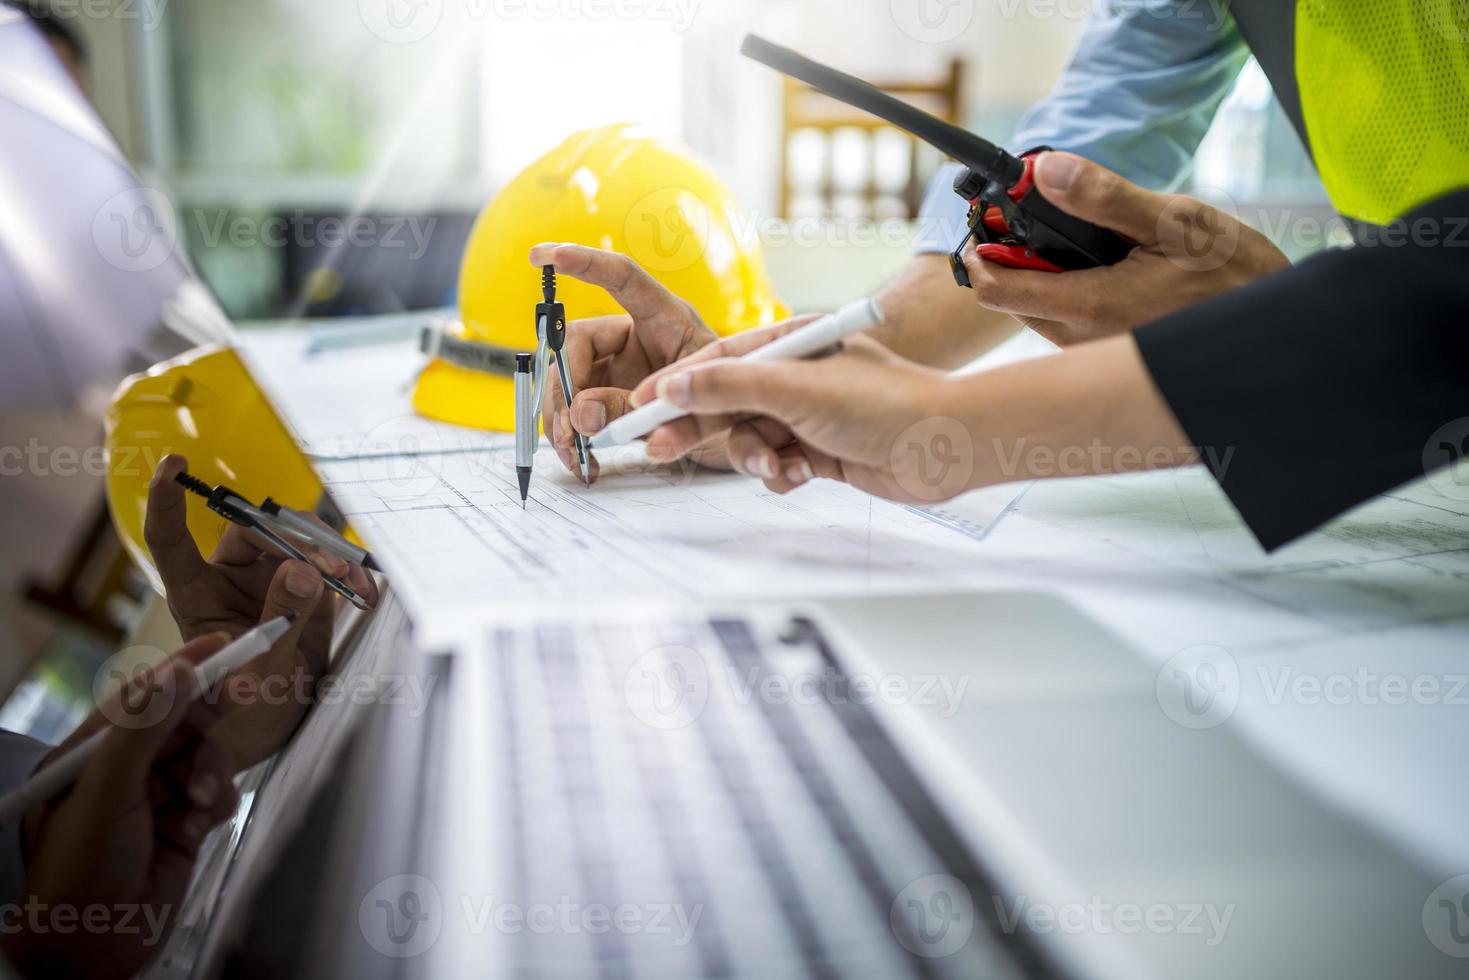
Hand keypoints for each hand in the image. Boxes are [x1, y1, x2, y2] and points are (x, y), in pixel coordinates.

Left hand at [4, 639, 241, 979]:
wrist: (90, 951)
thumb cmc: (77, 870)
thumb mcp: (105, 789)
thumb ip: (143, 728)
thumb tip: (180, 674)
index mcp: (90, 752)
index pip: (144, 696)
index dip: (185, 667)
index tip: (224, 643)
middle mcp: (124, 770)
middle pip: (181, 720)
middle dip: (212, 707)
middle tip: (249, 687)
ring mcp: (155, 798)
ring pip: (205, 756)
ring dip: (212, 770)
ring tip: (200, 797)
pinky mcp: (184, 827)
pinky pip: (218, 794)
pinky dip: (217, 802)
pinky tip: (200, 823)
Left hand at [142, 455, 378, 767]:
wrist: (287, 721)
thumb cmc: (253, 709)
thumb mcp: (263, 672)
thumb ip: (280, 618)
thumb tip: (300, 567)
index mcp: (198, 595)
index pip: (172, 540)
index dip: (167, 501)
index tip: (174, 465)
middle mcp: (229, 577)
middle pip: (253, 530)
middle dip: (293, 541)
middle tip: (325, 565)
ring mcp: (268, 578)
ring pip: (295, 539)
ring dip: (328, 555)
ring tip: (350, 583)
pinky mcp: (304, 585)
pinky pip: (328, 561)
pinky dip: (349, 573)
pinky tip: (362, 593)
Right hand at [527, 243, 813, 477]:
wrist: (780, 450)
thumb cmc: (753, 410)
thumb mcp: (709, 407)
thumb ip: (647, 405)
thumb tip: (582, 414)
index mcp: (668, 321)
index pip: (621, 279)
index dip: (584, 262)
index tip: (542, 253)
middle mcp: (642, 343)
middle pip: (578, 348)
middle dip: (563, 387)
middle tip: (566, 428)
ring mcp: (629, 376)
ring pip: (574, 388)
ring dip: (564, 422)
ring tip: (572, 454)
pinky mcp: (624, 411)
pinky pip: (586, 421)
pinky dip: (579, 445)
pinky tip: (583, 464)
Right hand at [628, 331, 965, 503]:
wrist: (946, 447)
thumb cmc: (882, 403)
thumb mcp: (795, 389)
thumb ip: (729, 387)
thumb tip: (671, 387)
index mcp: (792, 343)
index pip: (718, 360)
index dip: (675, 385)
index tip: (638, 408)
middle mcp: (798, 375)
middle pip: (727, 401)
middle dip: (697, 426)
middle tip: (657, 450)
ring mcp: (809, 414)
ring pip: (751, 439)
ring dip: (755, 457)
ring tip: (774, 467)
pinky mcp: (822, 451)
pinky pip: (778, 464)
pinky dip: (782, 474)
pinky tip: (801, 476)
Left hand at [962, 151, 1289, 345]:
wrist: (1274, 331)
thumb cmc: (1236, 277)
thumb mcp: (1176, 221)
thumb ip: (1104, 198)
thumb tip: (1045, 171)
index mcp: (1091, 307)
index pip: (995, 289)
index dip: (981, 251)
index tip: (989, 220)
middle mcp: (1083, 342)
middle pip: (1011, 300)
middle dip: (1013, 258)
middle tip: (1038, 216)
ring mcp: (1095, 355)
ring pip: (1038, 313)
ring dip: (1043, 276)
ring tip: (1081, 239)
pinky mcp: (1110, 358)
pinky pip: (1067, 325)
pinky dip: (1069, 293)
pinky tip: (1107, 268)